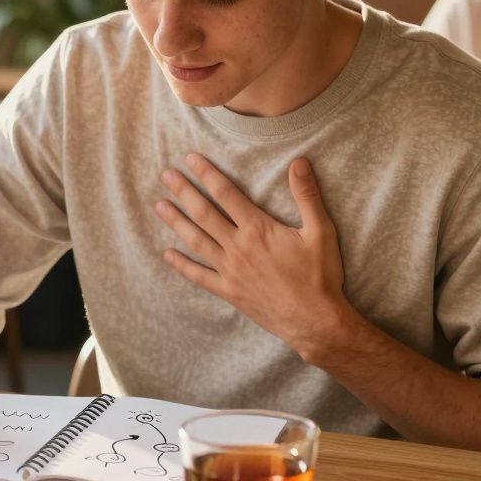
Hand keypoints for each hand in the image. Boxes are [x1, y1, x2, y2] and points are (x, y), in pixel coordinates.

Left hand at [154, 154, 352, 356]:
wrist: (314, 321)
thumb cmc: (319, 276)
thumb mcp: (321, 232)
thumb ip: (307, 195)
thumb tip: (299, 162)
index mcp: (258, 229)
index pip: (226, 193)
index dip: (207, 174)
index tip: (190, 159)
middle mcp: (238, 247)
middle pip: (204, 213)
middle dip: (183, 192)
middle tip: (166, 175)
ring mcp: (230, 270)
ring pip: (196, 241)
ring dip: (176, 222)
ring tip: (159, 206)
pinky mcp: (228, 290)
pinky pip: (199, 276)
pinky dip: (181, 265)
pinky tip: (167, 255)